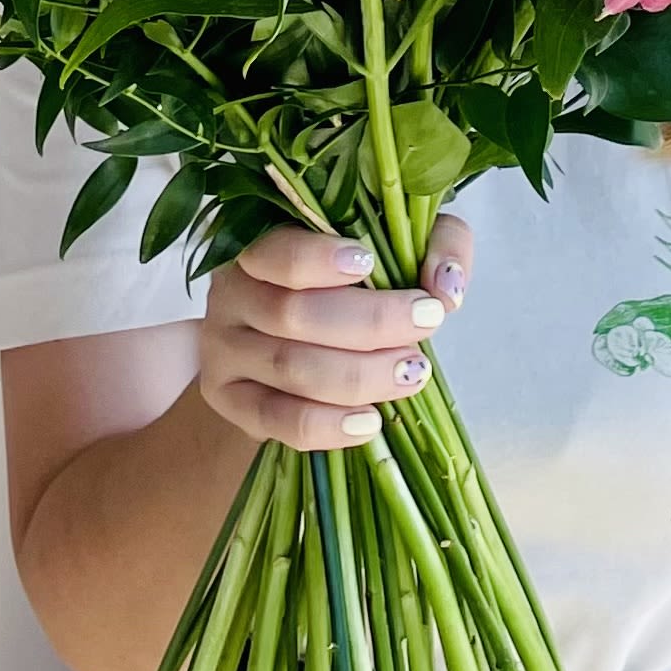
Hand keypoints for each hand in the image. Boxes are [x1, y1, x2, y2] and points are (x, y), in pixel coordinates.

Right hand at [196, 215, 476, 451]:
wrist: (288, 343)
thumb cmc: (348, 285)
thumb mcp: (395, 246)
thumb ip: (434, 245)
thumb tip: (446, 286)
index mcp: (261, 244)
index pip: (277, 252)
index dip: (319, 259)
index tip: (371, 264)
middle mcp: (232, 293)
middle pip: (293, 314)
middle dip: (369, 323)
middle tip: (426, 323)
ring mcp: (223, 349)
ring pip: (290, 369)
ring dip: (359, 375)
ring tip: (413, 372)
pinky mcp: (229, 399)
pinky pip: (276, 419)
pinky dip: (327, 425)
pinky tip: (370, 421)